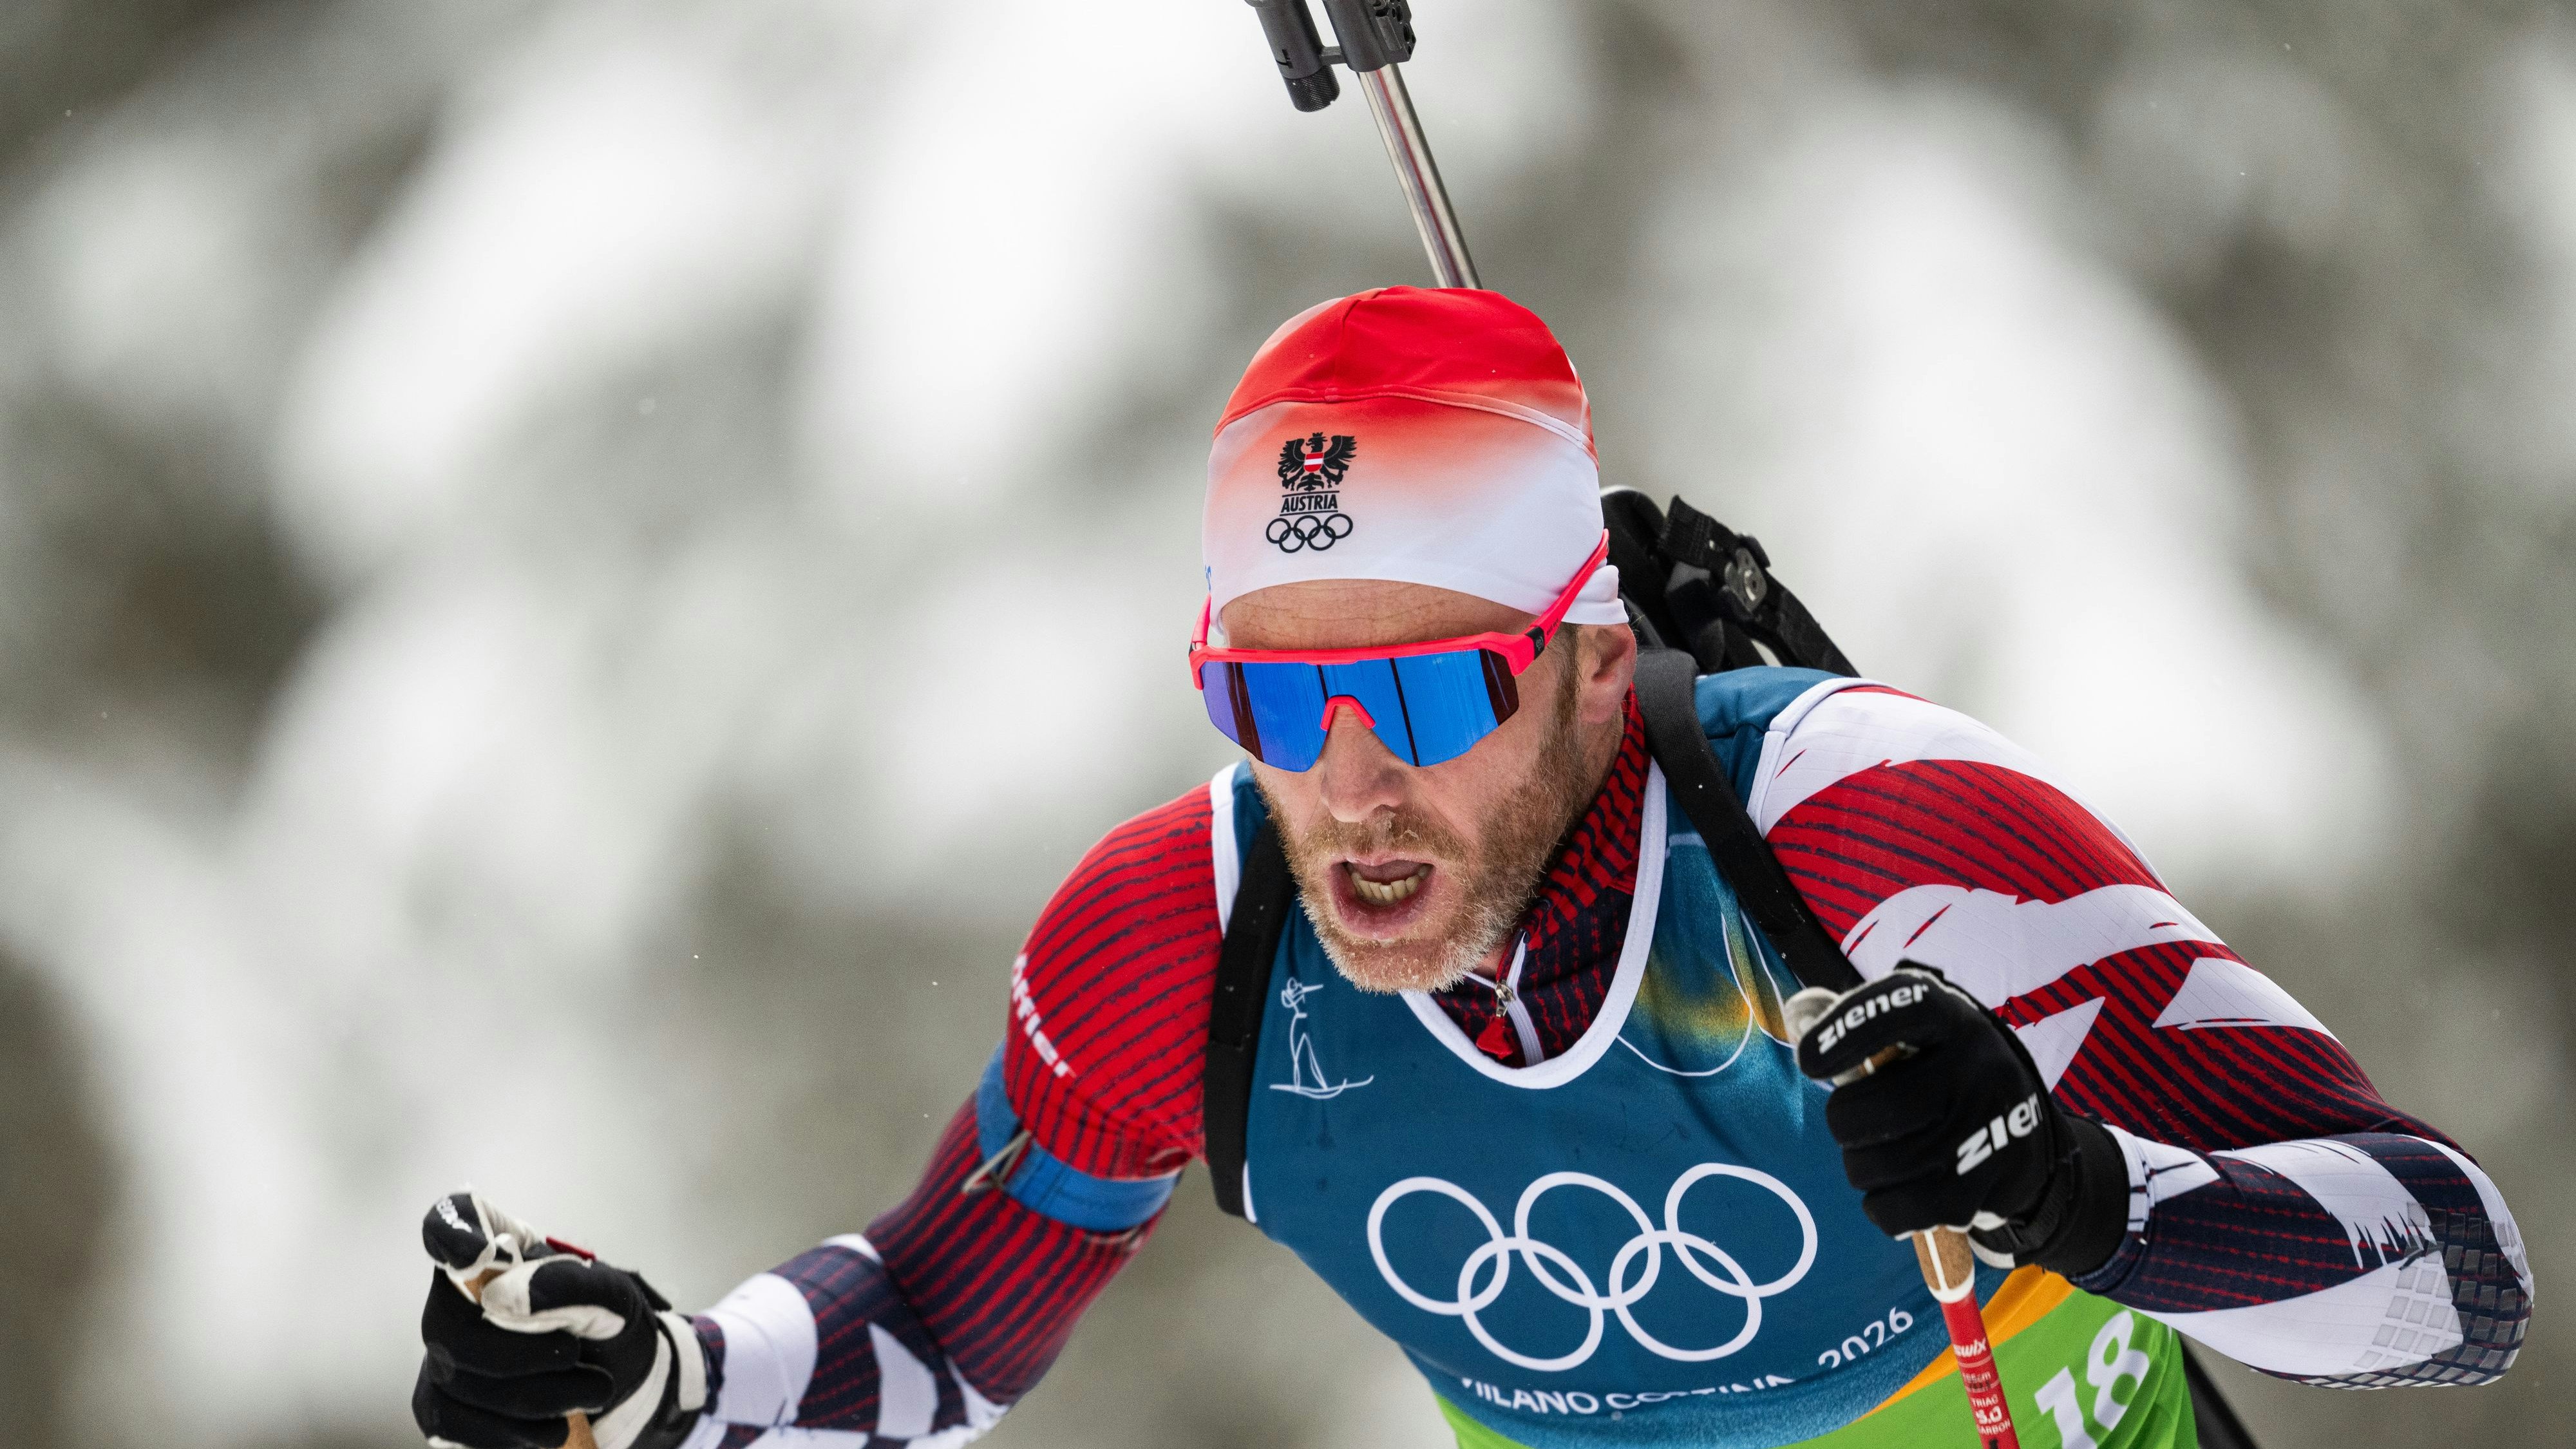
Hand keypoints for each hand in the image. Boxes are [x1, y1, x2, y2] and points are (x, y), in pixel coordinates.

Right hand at [413, 1192, 706, 1448]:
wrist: (626, 1387)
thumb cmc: (611, 1329)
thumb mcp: (614, 1299)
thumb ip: (569, 1286)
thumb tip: (504, 1297)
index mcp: (501, 1256)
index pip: (451, 1222)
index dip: (451, 1231)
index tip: (470, 1246)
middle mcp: (458, 1302)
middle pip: (448, 1329)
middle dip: (519, 1357)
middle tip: (578, 1359)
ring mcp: (444, 1356)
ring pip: (456, 1384)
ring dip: (535, 1399)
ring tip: (588, 1392)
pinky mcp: (444, 1406)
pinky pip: (452, 1426)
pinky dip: (511, 1433)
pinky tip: (551, 1428)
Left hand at [1793, 966, 2123, 1274]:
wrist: (2025, 1135)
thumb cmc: (1942, 1076)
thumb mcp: (1918, 1037)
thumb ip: (1862, 1027)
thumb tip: (1799, 1019)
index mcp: (1951, 1019)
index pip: (1897, 1012)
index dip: (1846, 1033)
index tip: (1809, 1062)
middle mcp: (1978, 1067)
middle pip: (1881, 1106)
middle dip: (1845, 1125)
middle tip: (1850, 1128)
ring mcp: (1992, 1128)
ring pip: (1887, 1164)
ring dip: (1861, 1170)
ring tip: (1874, 1160)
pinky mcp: (1995, 1185)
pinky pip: (1910, 1209)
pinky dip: (1885, 1209)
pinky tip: (1892, 1195)